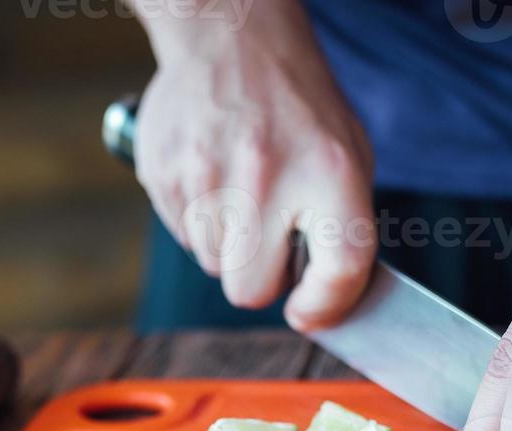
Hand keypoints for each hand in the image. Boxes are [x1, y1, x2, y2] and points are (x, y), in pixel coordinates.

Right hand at [134, 5, 375, 328]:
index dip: (326, 305)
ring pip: (214, 268)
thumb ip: (343, 229)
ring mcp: (207, 177)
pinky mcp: (164, 176)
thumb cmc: (298, 107)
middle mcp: (267, 176)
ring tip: (242, 194)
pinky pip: (185, 238)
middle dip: (261, 277)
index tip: (309, 312)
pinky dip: (201, 222)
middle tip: (270, 242)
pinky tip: (214, 178)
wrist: (230, 38)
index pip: (340, 267)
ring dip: (230, 247)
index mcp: (329, 170)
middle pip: (251, 290)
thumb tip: (326, 302)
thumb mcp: (347, 156)